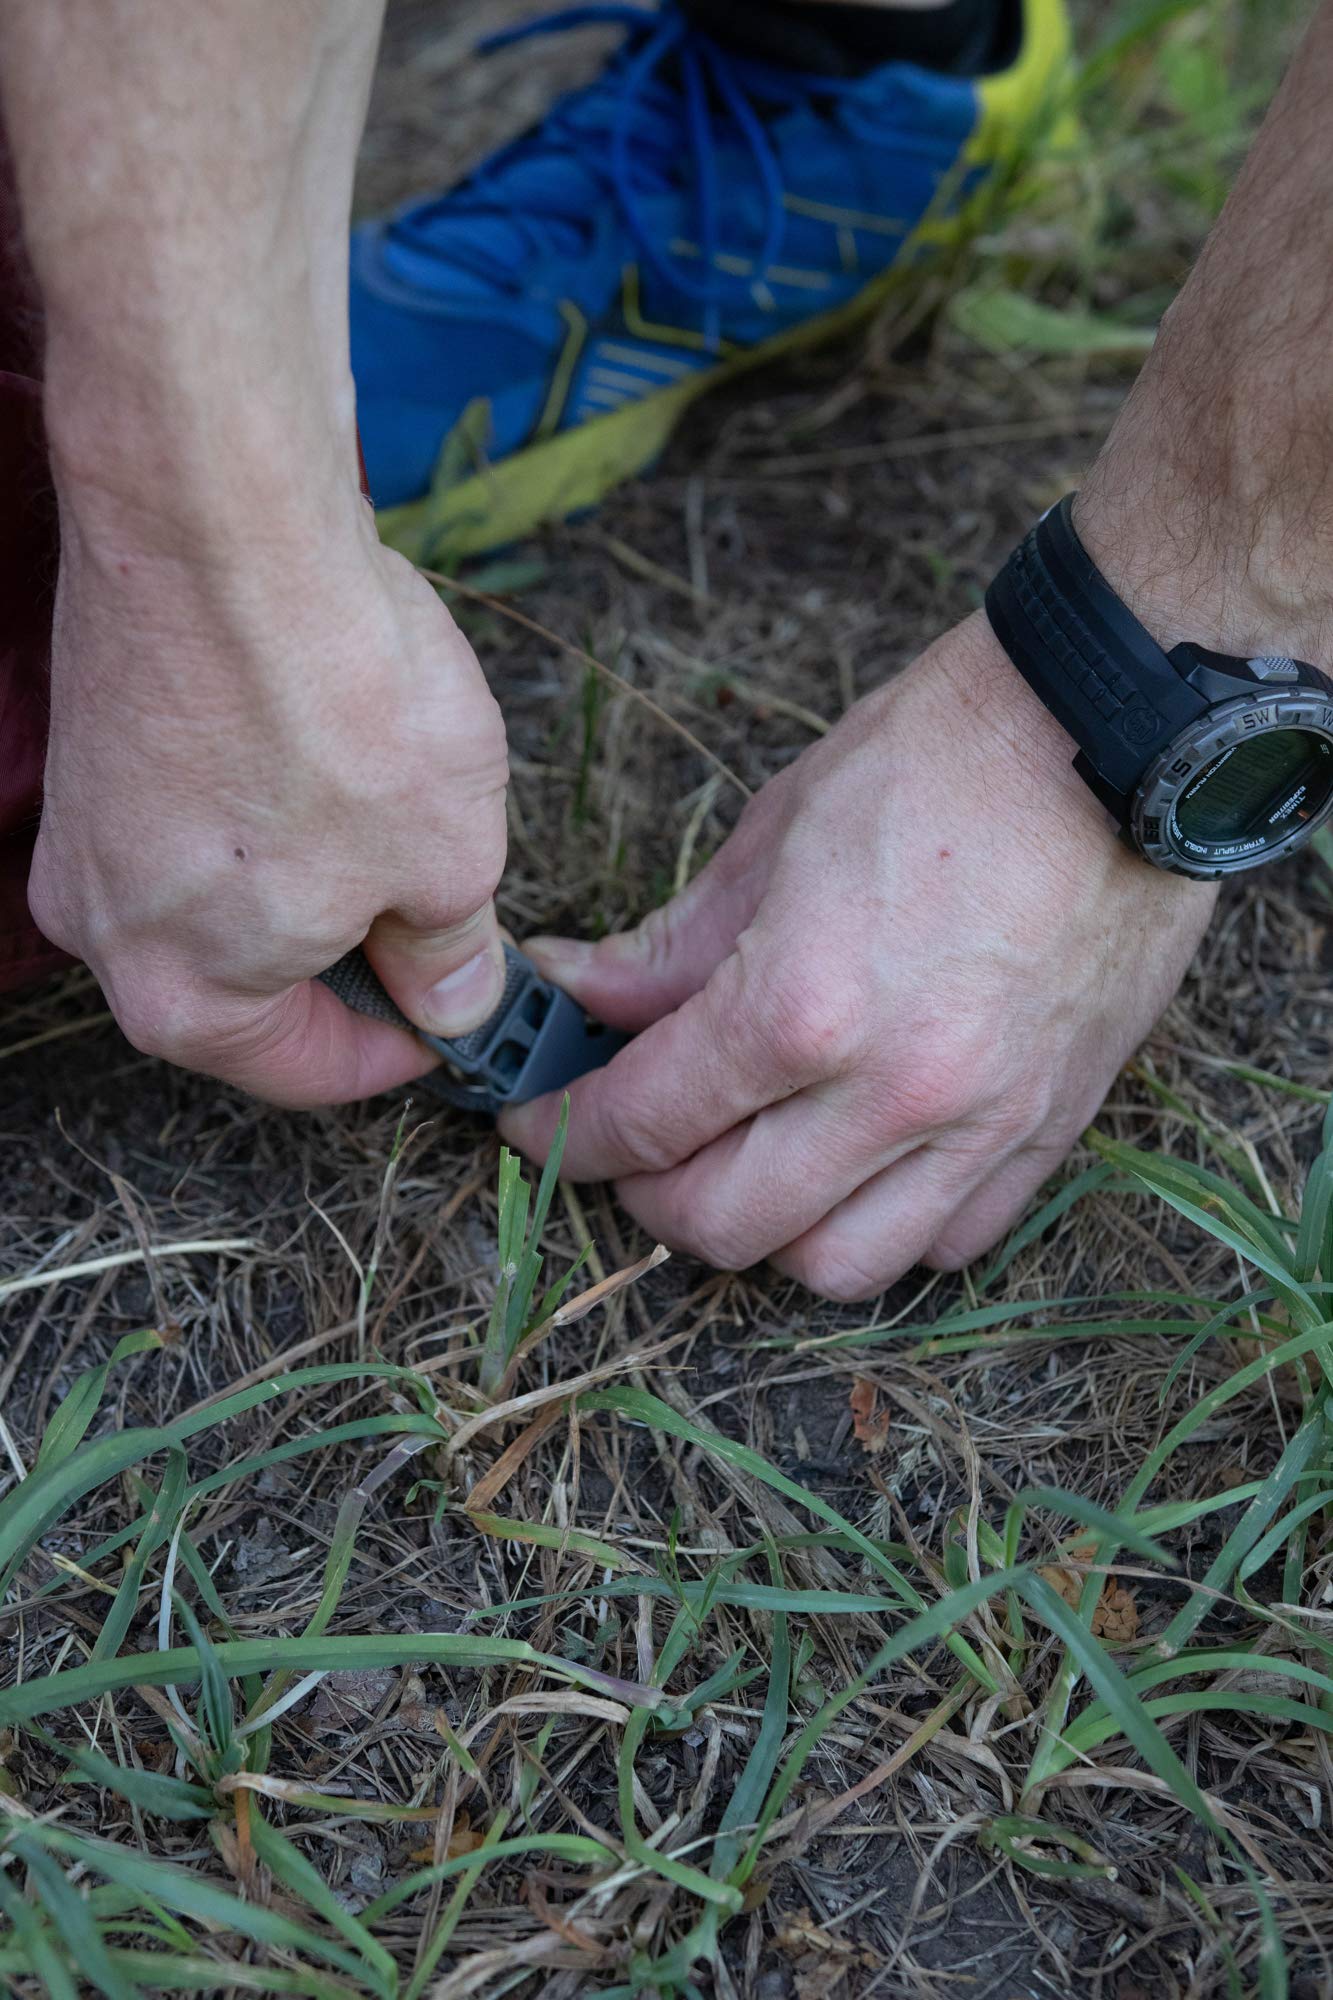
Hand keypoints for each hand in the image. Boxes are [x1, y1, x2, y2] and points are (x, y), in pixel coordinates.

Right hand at [30, 507, 508, 1105]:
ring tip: (396, 805)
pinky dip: (272, 803)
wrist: (222, 518)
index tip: (461, 1016)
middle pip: (256, 986)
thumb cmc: (332, 700)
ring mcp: (86, 829)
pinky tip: (331, 743)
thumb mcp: (448, 861)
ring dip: (318, 872)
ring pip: (228, 894)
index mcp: (184, 997)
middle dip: (358, 956)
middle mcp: (106, 928)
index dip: (403, 1051)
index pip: (305, 1072)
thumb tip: (453, 997)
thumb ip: (449, 954)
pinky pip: (198, 812)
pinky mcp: (93, 742)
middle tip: (444, 908)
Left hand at [500, 612, 1214, 1299]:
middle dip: (645, 1196)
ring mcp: (982, 1125)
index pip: (644, 1122)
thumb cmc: (937, 761)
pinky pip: (950, 1243)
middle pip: (724, 1226)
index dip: (564, 1133)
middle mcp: (891, 1091)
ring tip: (740, 1172)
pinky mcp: (1052, 1130)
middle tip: (626, 1150)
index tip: (535, 1122)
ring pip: (838, 1267)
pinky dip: (884, 1230)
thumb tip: (578, 994)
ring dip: (766, 1236)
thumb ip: (669, 947)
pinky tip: (853, 1173)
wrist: (1109, 738)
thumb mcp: (770, 837)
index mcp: (800, 1005)